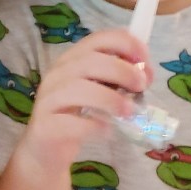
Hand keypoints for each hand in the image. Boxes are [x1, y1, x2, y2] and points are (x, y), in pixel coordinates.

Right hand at [16, 29, 151, 174]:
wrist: (45, 150)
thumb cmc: (76, 115)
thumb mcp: (97, 90)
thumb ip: (117, 79)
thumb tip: (145, 74)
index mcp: (73, 59)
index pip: (99, 39)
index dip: (126, 44)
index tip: (145, 60)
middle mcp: (58, 73)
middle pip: (90, 61)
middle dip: (122, 71)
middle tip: (141, 86)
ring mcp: (49, 98)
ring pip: (78, 88)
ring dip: (110, 98)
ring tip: (129, 111)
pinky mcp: (46, 126)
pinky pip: (70, 122)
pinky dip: (93, 125)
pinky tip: (107, 130)